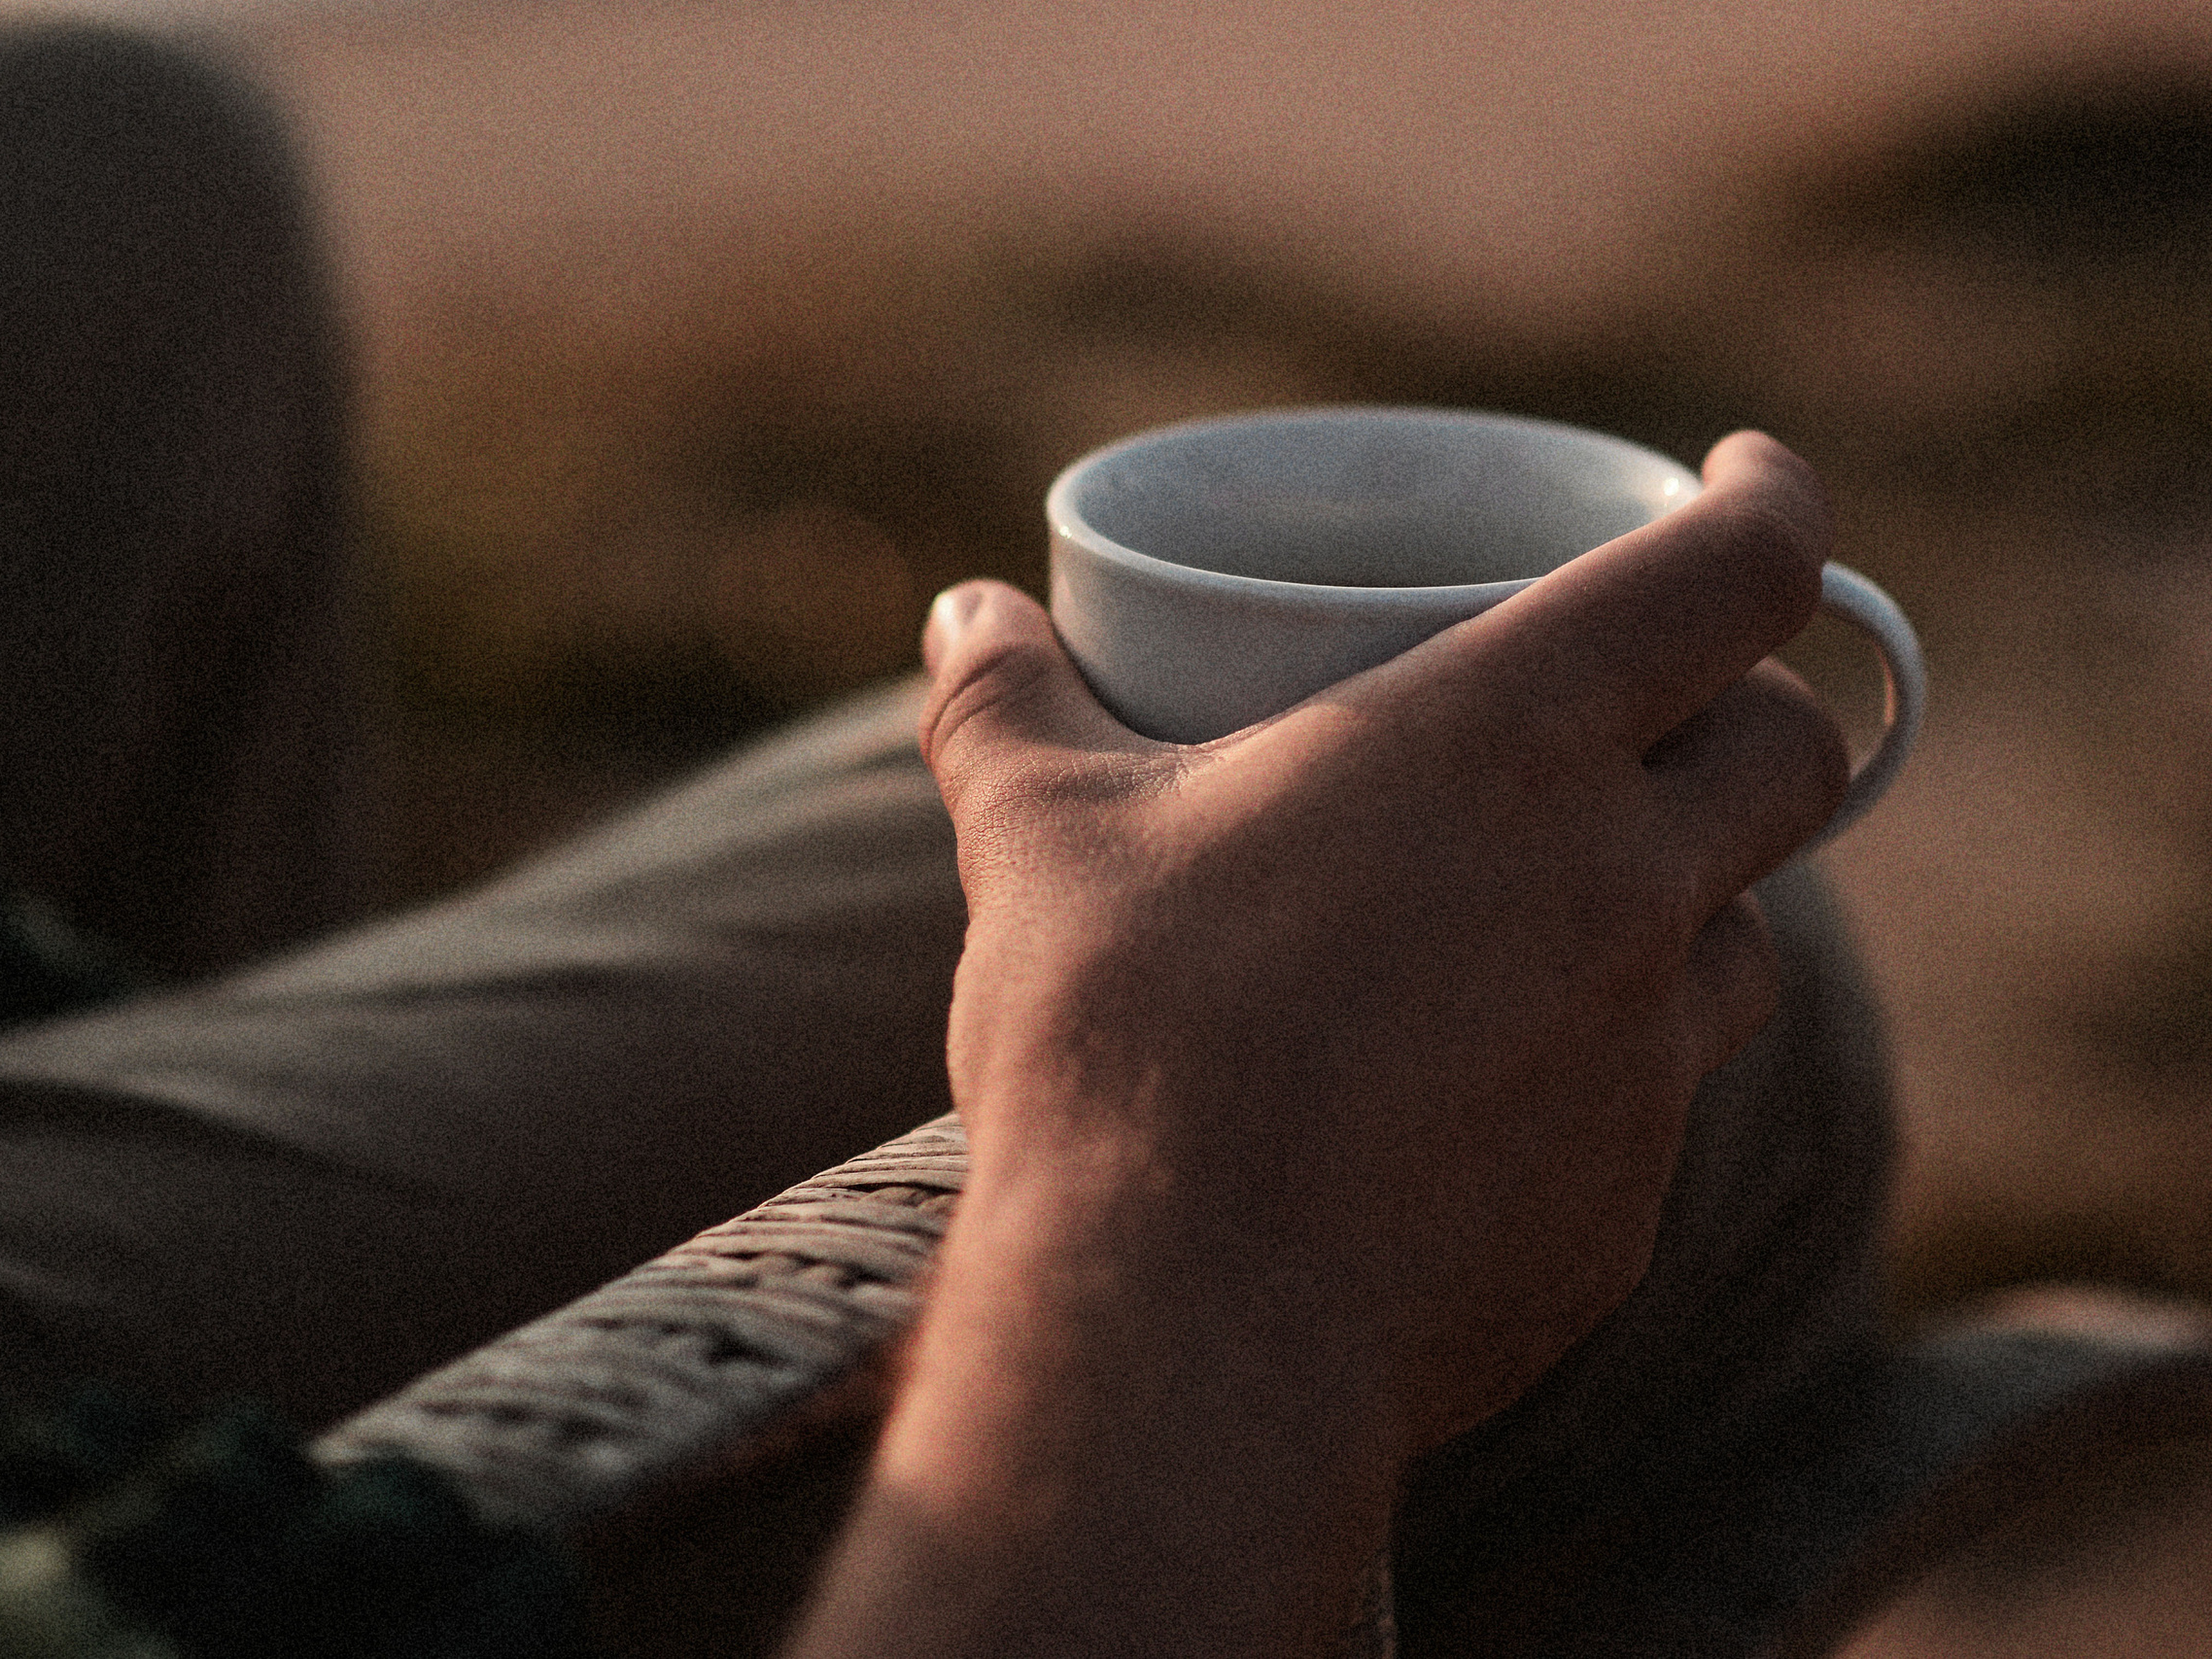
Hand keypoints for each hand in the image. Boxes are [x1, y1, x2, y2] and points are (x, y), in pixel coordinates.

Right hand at [790, 432, 1848, 1658]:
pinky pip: (1659, 1102)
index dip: (1769, 503)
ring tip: (1560, 906)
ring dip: (1689, 896)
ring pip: (1747, 937)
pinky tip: (1480, 1092)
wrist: (1179, 1323)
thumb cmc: (1118, 1038)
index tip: (1744, 477)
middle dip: (1756, 707)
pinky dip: (1607, 1064)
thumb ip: (1006, 702)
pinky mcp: (1624, 1206)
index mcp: (1503, 741)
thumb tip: (962, 611)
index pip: (1739, 576)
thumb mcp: (1039, 836)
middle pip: (1798, 753)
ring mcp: (1643, 1058)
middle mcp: (1619, 886)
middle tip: (1660, 706)